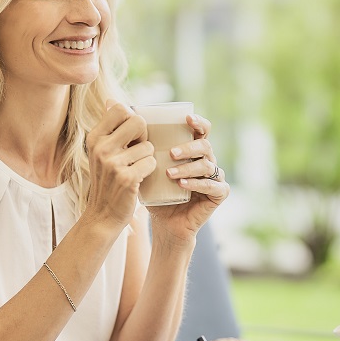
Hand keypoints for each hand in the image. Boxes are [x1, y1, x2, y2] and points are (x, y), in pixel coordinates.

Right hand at [85, 101, 156, 228]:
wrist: (103, 215)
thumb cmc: (108, 180)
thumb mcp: (101, 152)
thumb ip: (110, 128)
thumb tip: (112, 100)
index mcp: (94, 137)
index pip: (120, 109)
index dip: (133, 119)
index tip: (131, 136)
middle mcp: (100, 148)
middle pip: (139, 121)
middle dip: (144, 136)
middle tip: (137, 152)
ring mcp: (112, 163)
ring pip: (148, 146)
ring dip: (147, 158)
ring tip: (135, 169)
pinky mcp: (126, 178)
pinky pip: (151, 162)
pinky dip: (149, 171)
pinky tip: (139, 179)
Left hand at [146, 113, 228, 241]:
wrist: (165, 224)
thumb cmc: (156, 193)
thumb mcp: (145, 168)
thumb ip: (137, 146)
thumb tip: (120, 116)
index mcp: (194, 151)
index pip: (202, 130)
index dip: (199, 122)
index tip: (187, 118)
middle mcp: (208, 161)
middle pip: (205, 145)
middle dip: (189, 147)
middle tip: (171, 153)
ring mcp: (215, 177)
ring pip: (207, 165)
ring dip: (188, 168)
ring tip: (170, 174)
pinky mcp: (219, 193)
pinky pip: (212, 185)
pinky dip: (197, 183)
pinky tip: (182, 184)